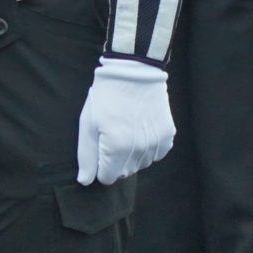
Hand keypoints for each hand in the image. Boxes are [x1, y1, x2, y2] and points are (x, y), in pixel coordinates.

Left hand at [76, 58, 175, 185]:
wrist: (134, 71)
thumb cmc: (106, 96)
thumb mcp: (88, 123)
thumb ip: (87, 156)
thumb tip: (85, 181)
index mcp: (117, 149)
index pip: (107, 178)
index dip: (100, 165)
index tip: (100, 147)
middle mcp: (139, 150)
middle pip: (124, 172)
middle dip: (116, 161)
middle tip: (112, 135)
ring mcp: (156, 143)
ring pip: (141, 164)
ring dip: (132, 154)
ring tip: (127, 129)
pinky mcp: (167, 135)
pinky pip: (156, 154)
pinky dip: (148, 147)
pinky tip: (141, 129)